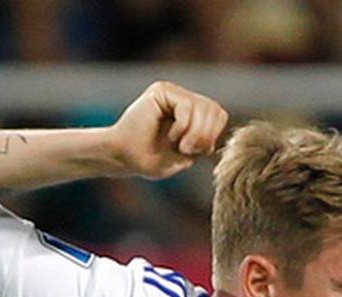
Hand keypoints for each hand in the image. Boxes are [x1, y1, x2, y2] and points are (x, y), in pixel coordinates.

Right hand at [107, 81, 227, 180]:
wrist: (122, 157)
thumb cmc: (149, 160)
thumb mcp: (186, 155)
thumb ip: (204, 141)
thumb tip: (219, 121)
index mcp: (190, 112)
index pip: (218, 114)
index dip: (213, 134)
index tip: (197, 153)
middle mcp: (182, 98)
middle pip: (214, 109)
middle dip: (206, 134)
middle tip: (189, 150)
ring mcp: (172, 92)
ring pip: (202, 107)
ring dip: (195, 133)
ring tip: (180, 146)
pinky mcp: (161, 91)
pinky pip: (186, 106)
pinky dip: (183, 127)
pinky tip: (171, 137)